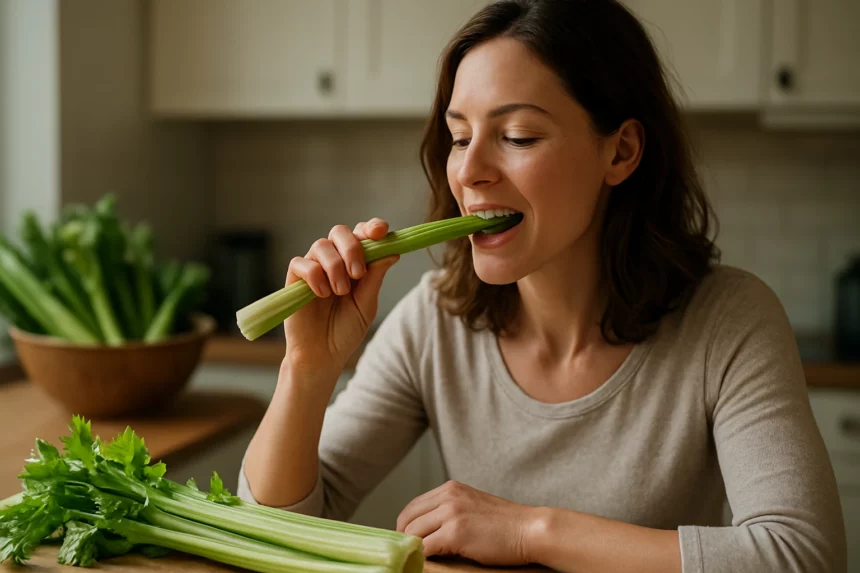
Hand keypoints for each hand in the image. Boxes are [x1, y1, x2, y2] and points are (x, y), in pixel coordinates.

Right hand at [283, 218, 398, 374]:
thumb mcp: (366, 304)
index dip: (372, 227)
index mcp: (355, 262)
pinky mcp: (295, 278)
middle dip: (352, 247)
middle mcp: (334, 259)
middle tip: (358, 273)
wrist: (323, 354)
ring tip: (340, 292)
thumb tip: (392, 252)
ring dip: (335, 267)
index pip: (363, 234)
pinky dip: (314, 275)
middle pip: (340, 232)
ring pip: (321, 245)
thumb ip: (375, 277)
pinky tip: (322, 294)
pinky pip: (301, 263)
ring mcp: (314, 267)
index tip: (381, 232)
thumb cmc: (346, 329)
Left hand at [396, 480, 540, 565]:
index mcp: (451, 489)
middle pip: (407, 518)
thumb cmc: (506, 524)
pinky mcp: (456, 533)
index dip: (407, 525)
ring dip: (414, 548)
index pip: (413, 506)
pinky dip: (424, 557)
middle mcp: (448, 496)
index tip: (410, 540)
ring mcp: (451, 513)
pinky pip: (426, 547)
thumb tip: (427, 530)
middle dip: (405, 538)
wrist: (530, 530)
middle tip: (411, 553)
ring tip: (421, 559)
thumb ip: (450, 511)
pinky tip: (432, 562)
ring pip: (413, 533)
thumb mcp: (472, 505)